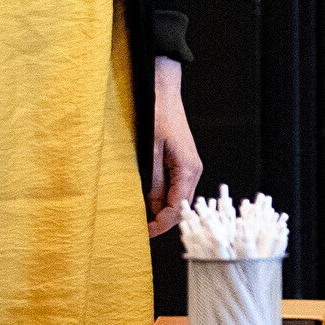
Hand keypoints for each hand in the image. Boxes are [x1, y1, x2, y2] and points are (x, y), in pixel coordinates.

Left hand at [146, 57, 202, 238]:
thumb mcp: (149, 150)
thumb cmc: (156, 114)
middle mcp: (192, 171)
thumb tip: (149, 209)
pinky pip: (170, 187)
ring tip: (132, 211)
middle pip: (177, 207)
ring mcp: (186, 167)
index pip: (177, 210)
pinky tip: (140, 195)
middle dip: (157, 219)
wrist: (162, 89)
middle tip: (132, 226)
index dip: (159, 226)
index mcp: (188, 170)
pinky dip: (156, 195)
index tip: (139, 234)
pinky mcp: (179, 162)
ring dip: (155, 208)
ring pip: (173, 198)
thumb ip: (152, 181)